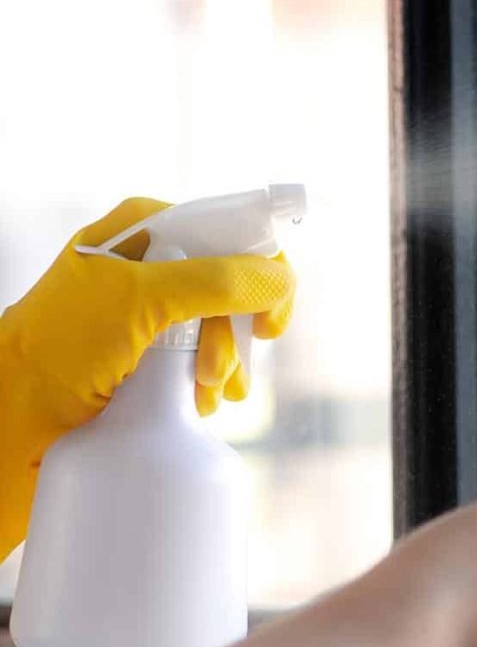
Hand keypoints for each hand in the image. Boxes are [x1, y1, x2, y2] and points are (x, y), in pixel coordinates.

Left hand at [0, 197, 294, 559]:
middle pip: (235, 283)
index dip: (262, 268)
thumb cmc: (59, 349)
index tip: (270, 318)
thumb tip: (280, 280)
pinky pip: (207, 358)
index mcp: (145, 228)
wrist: (12, 418)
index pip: (231, 229)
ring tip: (204, 395)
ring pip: (226, 326)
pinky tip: (196, 403)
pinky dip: (211, 383)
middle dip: (236, 331)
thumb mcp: (138, 300)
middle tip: (217, 369)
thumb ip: (215, 281)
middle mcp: (152, 262)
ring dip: (226, 365)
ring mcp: (153, 309)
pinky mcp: (153, 352)